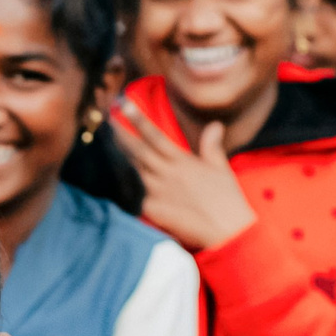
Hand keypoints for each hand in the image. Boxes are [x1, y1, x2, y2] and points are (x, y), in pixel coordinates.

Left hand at [111, 99, 257, 251]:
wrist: (227, 231)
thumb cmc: (227, 199)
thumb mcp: (221, 168)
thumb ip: (211, 146)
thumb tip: (214, 125)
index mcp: (182, 162)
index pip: (155, 136)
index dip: (137, 119)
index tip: (123, 104)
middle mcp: (166, 175)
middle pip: (136, 151)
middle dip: (120, 134)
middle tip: (107, 119)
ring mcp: (156, 193)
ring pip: (134, 171)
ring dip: (123, 158)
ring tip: (111, 143)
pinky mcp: (151, 211)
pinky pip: (137, 195)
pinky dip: (132, 187)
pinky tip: (123, 179)